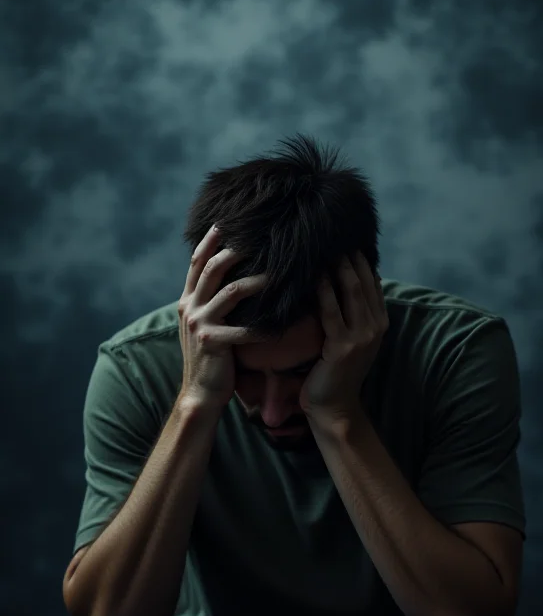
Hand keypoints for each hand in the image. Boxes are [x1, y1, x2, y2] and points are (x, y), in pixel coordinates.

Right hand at [178, 223, 266, 410]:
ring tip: (279, 273)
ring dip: (256, 280)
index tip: (228, 220)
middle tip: (261, 237)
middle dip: (235, 249)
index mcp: (187, 301)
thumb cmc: (212, 360)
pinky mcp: (212, 342)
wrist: (200, 394)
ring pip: (230, 291)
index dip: (211, 239)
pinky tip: (282, 319)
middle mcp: (189, 308)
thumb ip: (211, 303)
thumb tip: (230, 279)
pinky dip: (263, 324)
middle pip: (212, 268)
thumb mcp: (205, 326)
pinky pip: (243, 328)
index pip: (197, 262)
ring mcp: (199, 324)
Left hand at [299, 251, 388, 426]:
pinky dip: (321, 290)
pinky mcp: (343, 347)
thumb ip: (351, 311)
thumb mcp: (350, 338)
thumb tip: (341, 278)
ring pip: (349, 290)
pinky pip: (331, 311)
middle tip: (329, 231)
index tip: (341, 236)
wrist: (334, 407)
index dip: (359, 257)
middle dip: (347, 254)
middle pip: (362, 280)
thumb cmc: (334, 371)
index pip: (372, 280)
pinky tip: (312, 274)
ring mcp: (362, 337)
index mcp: (380, 322)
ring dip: (336, 265)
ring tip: (320, 244)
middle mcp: (376, 326)